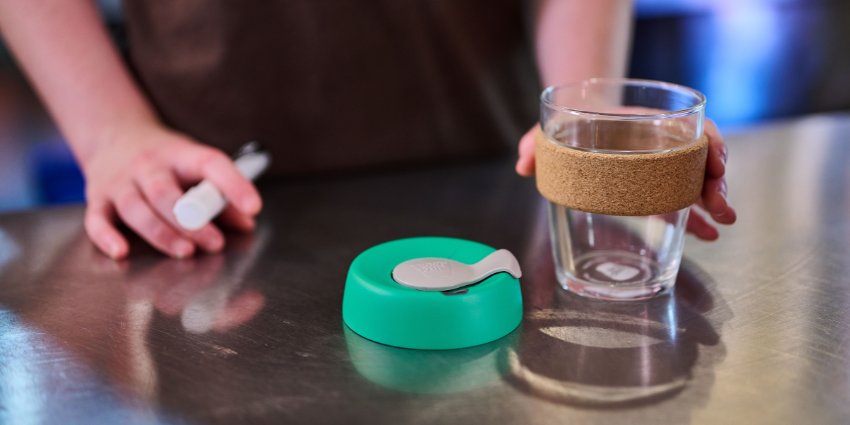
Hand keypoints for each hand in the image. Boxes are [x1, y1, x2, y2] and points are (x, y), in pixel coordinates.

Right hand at [81, 123, 261, 258]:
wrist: (114, 134)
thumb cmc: (167, 161)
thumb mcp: (196, 166)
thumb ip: (222, 196)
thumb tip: (247, 224)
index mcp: (182, 154)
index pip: (210, 163)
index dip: (233, 184)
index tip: (253, 206)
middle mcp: (149, 165)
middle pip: (166, 192)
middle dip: (191, 222)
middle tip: (215, 243)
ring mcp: (120, 181)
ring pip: (135, 207)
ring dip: (160, 233)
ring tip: (184, 252)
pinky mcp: (97, 197)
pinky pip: (96, 218)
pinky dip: (106, 236)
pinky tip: (121, 252)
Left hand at [515, 119, 735, 239]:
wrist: (576, 121)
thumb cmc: (570, 122)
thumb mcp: (552, 129)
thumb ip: (535, 143)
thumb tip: (522, 164)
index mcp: (644, 123)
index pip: (689, 127)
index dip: (708, 143)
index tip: (716, 163)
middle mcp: (660, 143)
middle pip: (699, 159)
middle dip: (714, 183)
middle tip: (720, 207)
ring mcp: (660, 166)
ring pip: (696, 181)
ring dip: (711, 202)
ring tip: (721, 223)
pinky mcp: (655, 186)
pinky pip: (681, 199)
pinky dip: (695, 216)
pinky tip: (706, 235)